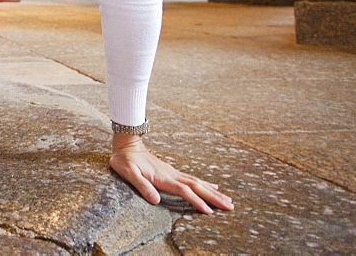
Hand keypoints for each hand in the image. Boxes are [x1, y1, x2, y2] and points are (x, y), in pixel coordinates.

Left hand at [109, 133, 234, 213]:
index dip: (196, 201)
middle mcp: (171, 175)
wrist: (126, 144)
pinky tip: (212, 187)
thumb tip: (156, 200)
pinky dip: (204, 184)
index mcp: (163, 177)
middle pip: (197, 186)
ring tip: (227, 199)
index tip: (209, 211)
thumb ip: (142, 186)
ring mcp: (173, 172)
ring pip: (197, 182)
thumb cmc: (125, 160)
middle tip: (230, 206)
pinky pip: (192, 179)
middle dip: (213, 197)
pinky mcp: (171, 171)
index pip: (184, 191)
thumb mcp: (128, 173)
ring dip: (212, 191)